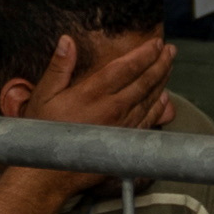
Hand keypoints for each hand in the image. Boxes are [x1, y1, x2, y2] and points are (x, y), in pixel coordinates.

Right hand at [30, 20, 166, 136]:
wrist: (50, 172)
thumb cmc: (43, 132)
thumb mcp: (43, 95)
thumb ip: (58, 67)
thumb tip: (67, 40)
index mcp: (92, 93)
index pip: (127, 67)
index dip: (145, 53)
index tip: (157, 43)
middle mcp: (112, 108)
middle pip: (144, 81)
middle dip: (160, 63)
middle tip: (171, 50)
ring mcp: (121, 126)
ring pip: (149, 99)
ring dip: (162, 81)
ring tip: (169, 67)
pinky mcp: (123, 142)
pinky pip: (147, 121)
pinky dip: (158, 108)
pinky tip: (164, 99)